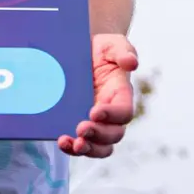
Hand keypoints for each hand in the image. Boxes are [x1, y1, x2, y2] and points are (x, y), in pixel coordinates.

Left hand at [60, 33, 136, 157]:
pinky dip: (72, 147)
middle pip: (113, 135)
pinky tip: (62, 142)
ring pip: (99, 146)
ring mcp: (96, 122)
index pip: (124, 112)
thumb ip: (124, 51)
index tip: (94, 111)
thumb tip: (131, 63)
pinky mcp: (78, 124)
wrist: (81, 52)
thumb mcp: (113, 44)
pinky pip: (81, 144)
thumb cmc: (102, 49)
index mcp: (121, 95)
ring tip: (72, 144)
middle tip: (81, 129)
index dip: (112, 115)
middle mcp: (111, 114)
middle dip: (98, 135)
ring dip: (87, 149)